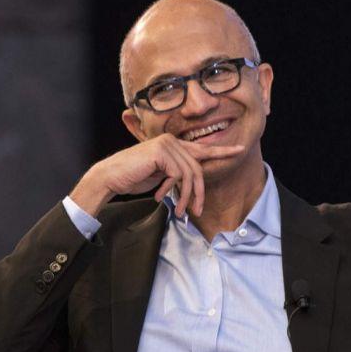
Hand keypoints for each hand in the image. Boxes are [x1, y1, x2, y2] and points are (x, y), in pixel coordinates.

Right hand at [70, 133, 243, 217]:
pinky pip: (178, 175)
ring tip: (180, 211)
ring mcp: (167, 143)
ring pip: (190, 174)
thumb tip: (194, 182)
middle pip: (197, 168)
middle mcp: (172, 140)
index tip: (240, 150)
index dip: (222, 150)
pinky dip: (172, 190)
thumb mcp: (162, 176)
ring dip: (186, 196)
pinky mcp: (162, 151)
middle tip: (196, 211)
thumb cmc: (133, 178)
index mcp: (173, 144)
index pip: (201, 149)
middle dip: (199, 193)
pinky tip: (159, 196)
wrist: (111, 177)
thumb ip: (177, 173)